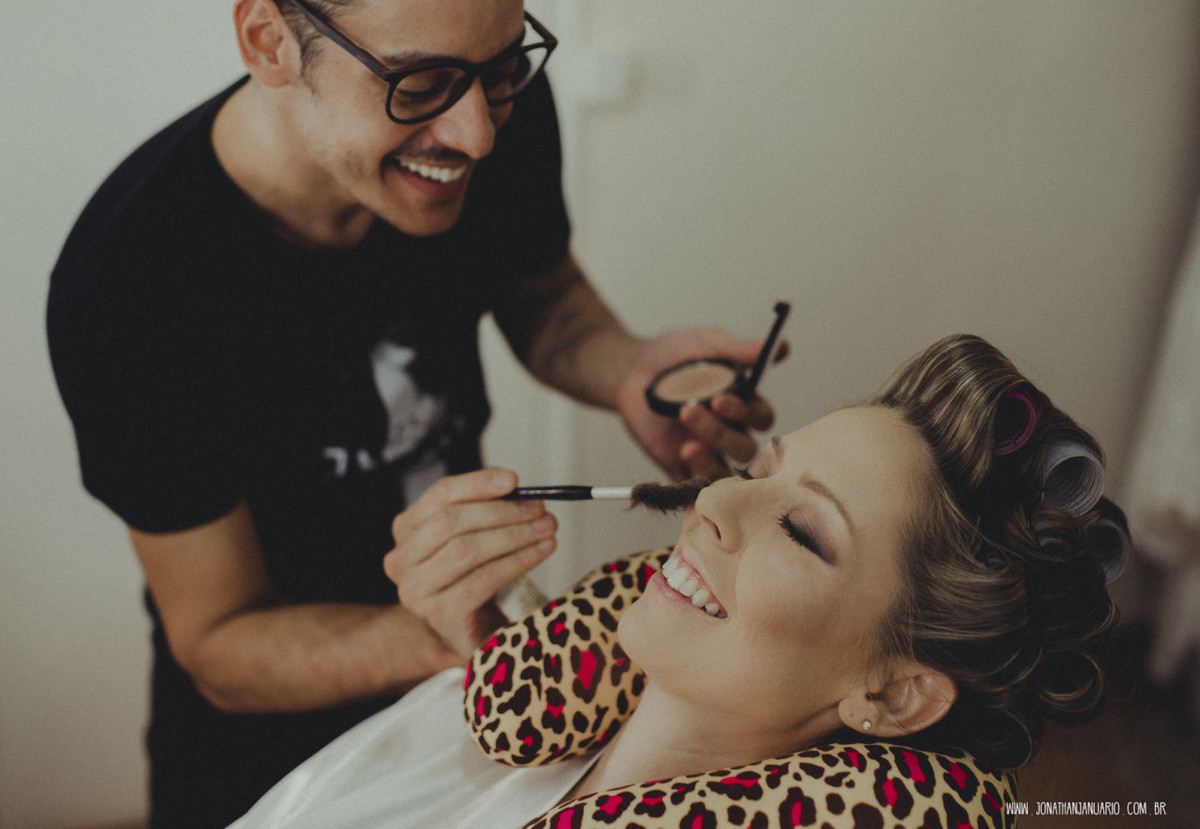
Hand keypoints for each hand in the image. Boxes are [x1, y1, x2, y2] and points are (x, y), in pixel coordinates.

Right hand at [382, 469, 556, 658]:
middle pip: (452, 522)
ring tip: (547, 529)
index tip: (514, 480)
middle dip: (502, 511)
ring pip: (467, 550)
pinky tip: (541, 552)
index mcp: (406, 529)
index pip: (440, 495)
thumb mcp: (471, 536)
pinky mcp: (439, 615)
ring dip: (514, 535)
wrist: (467, 630)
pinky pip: (483, 580)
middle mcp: (401, 559)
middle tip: (540, 509)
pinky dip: (517, 562)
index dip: (478, 483)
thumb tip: (515, 487)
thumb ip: (484, 509)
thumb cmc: (471, 575)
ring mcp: (416, 590)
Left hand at [614, 327, 780, 479]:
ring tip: (687, 446)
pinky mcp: (680, 468)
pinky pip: (695, 488)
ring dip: (709, 461)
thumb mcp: (707, 344)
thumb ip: (740, 350)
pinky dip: (693, 482)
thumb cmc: (674, 355)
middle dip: (720, 434)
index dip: (745, 412)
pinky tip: (681, 462)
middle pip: (743, 448)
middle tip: (689, 411)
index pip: (760, 417)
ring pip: (724, 473)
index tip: (720, 398)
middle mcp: (729, 431)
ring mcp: (706, 452)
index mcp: (742, 403)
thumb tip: (781, 347)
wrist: (631, 369)